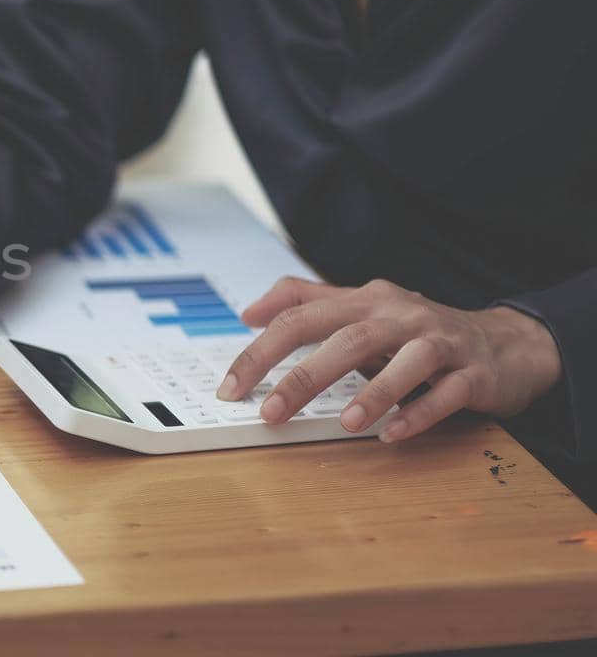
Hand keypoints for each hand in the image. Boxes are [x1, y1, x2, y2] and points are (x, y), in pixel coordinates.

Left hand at [217, 277, 562, 441]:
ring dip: (374, 392)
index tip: (231, 386)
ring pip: (407, 361)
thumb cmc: (418, 331)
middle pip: (347, 338)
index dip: (262, 351)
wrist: (505, 343)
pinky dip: (420, 413)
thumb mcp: (362, 308)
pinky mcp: (474, 373)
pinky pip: (448, 393)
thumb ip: (306, 302)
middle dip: (304, 375)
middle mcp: (402, 315)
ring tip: (344, 423)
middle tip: (270, 410)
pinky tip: (393, 435)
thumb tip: (250, 311)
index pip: (302, 318)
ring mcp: (442, 342)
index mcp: (366, 301)